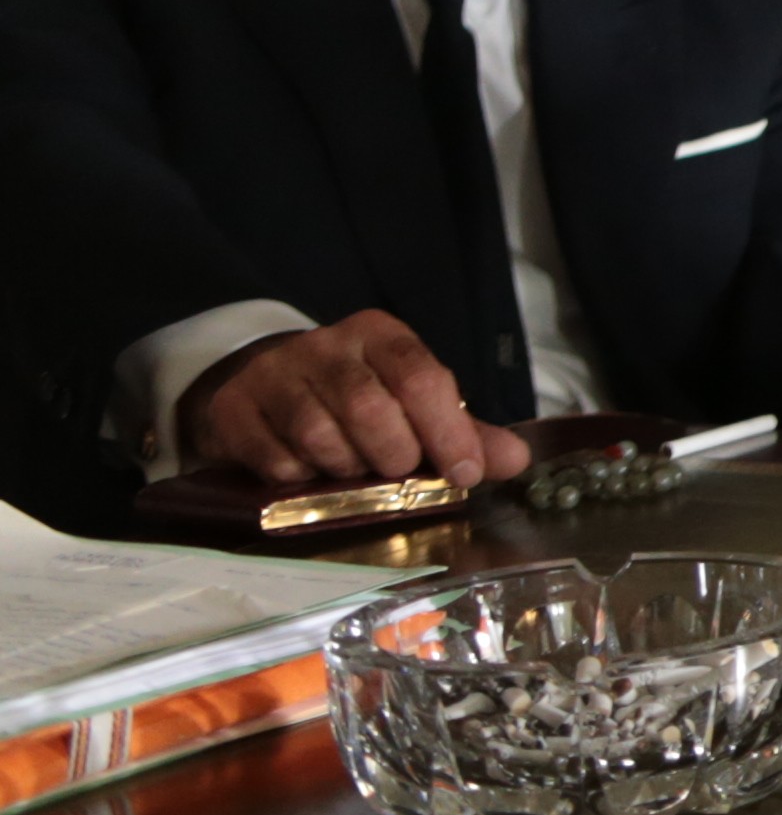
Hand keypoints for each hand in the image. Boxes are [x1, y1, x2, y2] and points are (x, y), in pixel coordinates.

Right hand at [174, 313, 526, 489]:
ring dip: (346, 468)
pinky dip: (301, 478)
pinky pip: (275, 460)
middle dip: (394, 454)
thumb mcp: (413, 402)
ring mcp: (274, 372)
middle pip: (369, 408)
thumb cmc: (355, 396)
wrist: (266, 383)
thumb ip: (464, 431)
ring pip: (319, 436)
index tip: (462, 473)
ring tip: (353, 468)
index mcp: (380, 336)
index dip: (447, 431)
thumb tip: (515, 461)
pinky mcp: (233, 406)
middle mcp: (325, 345)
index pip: (421, 378)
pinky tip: (309, 471)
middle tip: (397, 470)